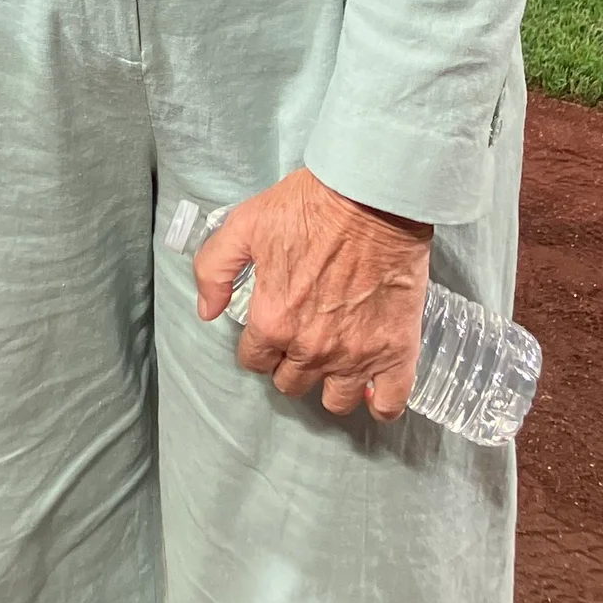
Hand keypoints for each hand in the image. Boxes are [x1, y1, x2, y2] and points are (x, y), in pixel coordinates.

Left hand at [194, 166, 432, 422]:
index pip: (254, 360)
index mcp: (273, 322)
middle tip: (302, 336)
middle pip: (291, 383)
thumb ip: (214, 270)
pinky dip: (379, 401)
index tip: (270, 328)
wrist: (371, 199)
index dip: (259, 345)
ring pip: (335, 401)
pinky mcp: (396, 353)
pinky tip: (372, 383)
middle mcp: (311, 349)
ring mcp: (356, 356)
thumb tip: (205, 311)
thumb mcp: (243, 225)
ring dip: (330, 383)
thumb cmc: (307, 208)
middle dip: (290, 363)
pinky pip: (388, 404)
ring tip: (334, 358)